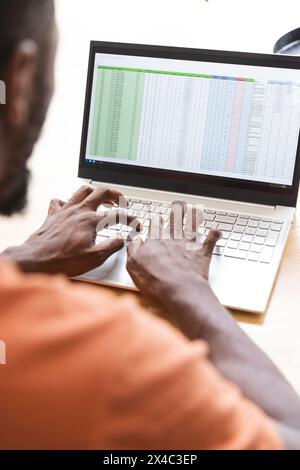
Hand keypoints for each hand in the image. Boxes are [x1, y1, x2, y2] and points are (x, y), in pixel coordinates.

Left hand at [3, 186, 139, 275]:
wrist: (36, 260)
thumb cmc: (63, 261)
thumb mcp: (94, 258)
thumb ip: (112, 246)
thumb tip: (122, 239)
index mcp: (90, 220)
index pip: (117, 215)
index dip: (131, 219)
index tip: (136, 225)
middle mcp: (78, 211)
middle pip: (101, 192)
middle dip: (116, 194)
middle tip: (123, 202)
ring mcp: (65, 210)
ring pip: (82, 190)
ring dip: (95, 192)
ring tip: (102, 200)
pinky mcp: (53, 215)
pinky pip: (60, 200)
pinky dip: (67, 201)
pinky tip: (71, 208)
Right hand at [127, 201, 220, 302]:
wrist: (179, 290)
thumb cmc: (156, 280)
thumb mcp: (133, 265)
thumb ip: (134, 250)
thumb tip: (135, 241)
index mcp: (156, 239)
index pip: (155, 223)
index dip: (156, 219)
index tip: (156, 218)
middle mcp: (173, 238)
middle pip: (176, 217)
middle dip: (177, 208)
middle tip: (178, 204)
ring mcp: (189, 244)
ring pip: (193, 223)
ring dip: (195, 215)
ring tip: (195, 209)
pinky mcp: (202, 253)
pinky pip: (211, 240)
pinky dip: (215, 234)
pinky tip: (217, 231)